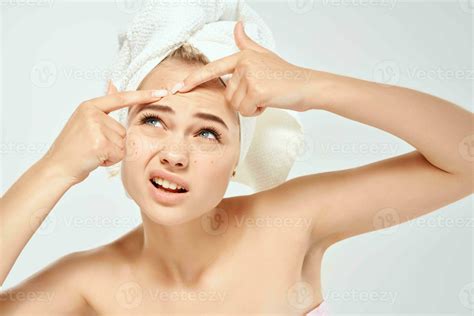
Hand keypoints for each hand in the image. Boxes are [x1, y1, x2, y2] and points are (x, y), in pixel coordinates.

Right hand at [41, 81, 167, 184]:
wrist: (57, 167)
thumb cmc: (73, 148)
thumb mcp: (85, 121)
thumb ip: (103, 107)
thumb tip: (113, 84)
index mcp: (90, 106)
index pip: (122, 98)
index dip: (144, 96)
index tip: (163, 92)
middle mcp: (93, 113)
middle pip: (124, 130)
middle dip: (114, 143)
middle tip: (94, 148)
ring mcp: (96, 127)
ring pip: (123, 143)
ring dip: (113, 153)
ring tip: (93, 153)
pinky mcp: (100, 143)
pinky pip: (119, 154)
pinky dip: (110, 161)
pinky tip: (95, 159)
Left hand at [174, 21, 311, 115]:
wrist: (307, 85)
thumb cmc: (286, 75)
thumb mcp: (264, 55)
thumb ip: (247, 44)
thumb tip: (238, 25)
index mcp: (242, 57)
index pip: (212, 69)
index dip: (194, 79)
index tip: (178, 88)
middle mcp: (244, 64)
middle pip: (228, 96)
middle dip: (244, 101)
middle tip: (263, 93)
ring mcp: (249, 75)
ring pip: (236, 105)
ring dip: (251, 107)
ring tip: (268, 96)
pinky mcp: (256, 89)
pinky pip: (246, 110)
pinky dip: (258, 111)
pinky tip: (270, 101)